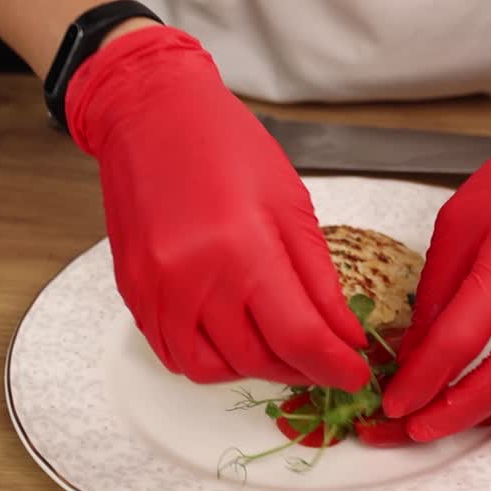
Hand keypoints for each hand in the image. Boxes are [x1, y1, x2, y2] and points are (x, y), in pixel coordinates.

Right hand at [66, 26, 368, 387]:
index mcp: (241, 248)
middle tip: (326, 356)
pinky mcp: (135, 294)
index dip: (335, 366)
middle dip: (303, 368)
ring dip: (256, 369)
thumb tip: (345, 336)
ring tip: (281, 346)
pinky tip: (236, 338)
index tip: (356, 373)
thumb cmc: (226, 146)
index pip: (299, 337)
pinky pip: (175, 354)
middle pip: (258, 359)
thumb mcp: (291, 204)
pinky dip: (212, 360)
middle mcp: (192, 279)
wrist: (152, 116)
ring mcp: (157, 292)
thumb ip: (318, 280)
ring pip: (214, 369)